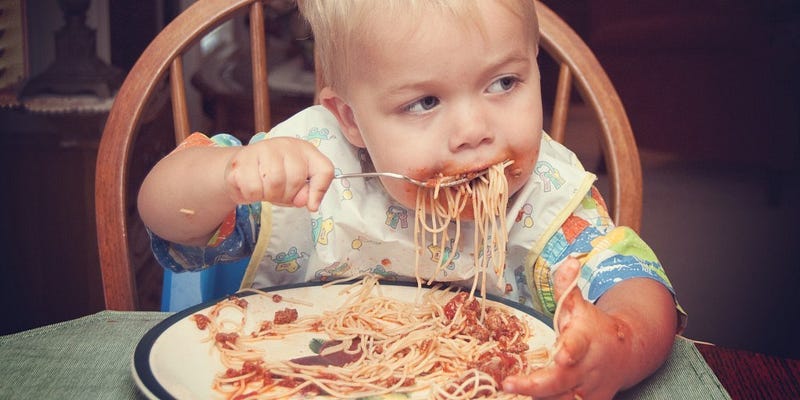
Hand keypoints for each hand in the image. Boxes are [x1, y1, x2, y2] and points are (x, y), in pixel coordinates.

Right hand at [224, 137, 333, 210]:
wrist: (242, 168)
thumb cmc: (276, 176)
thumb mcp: (299, 184)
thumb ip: (310, 192)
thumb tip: (311, 204)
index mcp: (305, 150)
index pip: (324, 170)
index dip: (319, 190)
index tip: (311, 205)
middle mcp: (285, 144)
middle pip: (294, 180)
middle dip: (286, 195)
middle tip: (277, 192)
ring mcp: (262, 148)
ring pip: (273, 184)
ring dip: (267, 196)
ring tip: (264, 189)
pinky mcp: (241, 159)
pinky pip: (252, 189)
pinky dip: (251, 196)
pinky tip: (249, 186)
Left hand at [502, 257, 631, 398]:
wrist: (626, 354)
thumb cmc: (592, 327)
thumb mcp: (579, 305)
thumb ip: (567, 287)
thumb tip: (567, 260)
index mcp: (585, 339)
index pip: (577, 345)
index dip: (569, 350)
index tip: (561, 354)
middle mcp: (587, 367)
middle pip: (561, 381)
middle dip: (536, 385)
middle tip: (510, 383)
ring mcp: (588, 389)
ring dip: (538, 398)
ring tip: (513, 391)